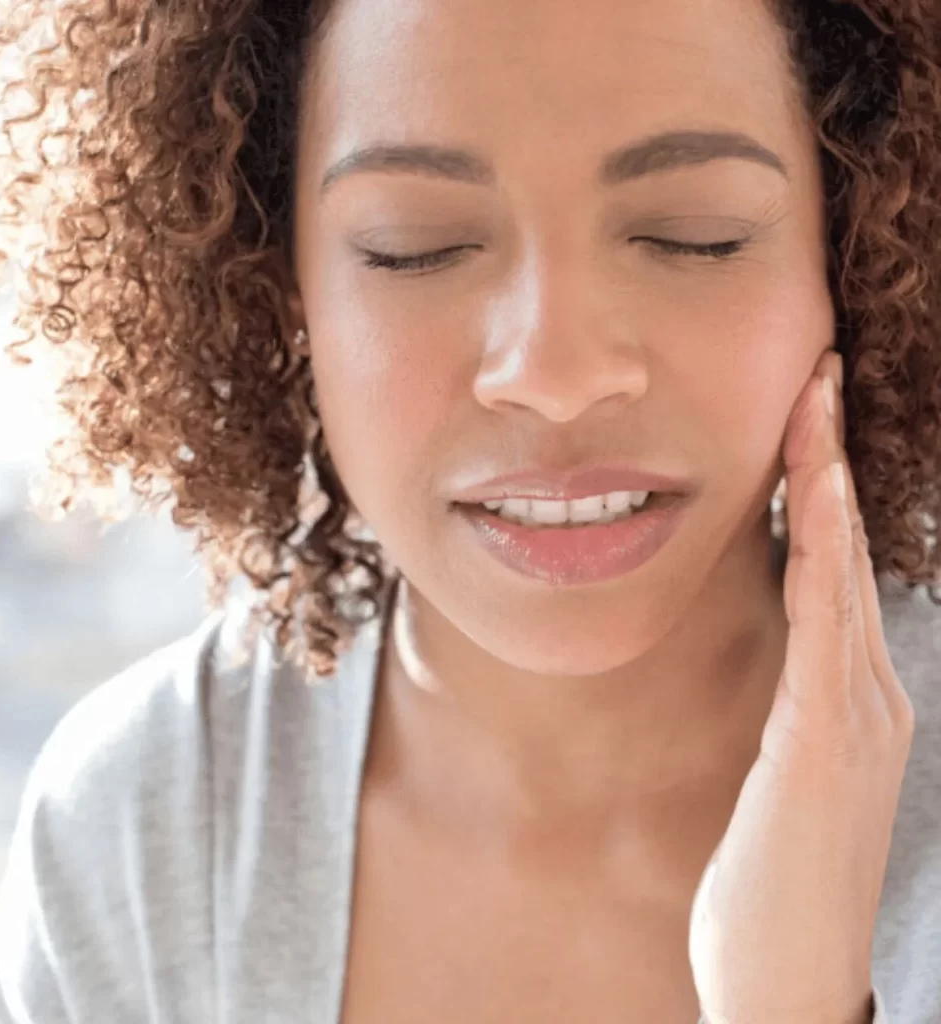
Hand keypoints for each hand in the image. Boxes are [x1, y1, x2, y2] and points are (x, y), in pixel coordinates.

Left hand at [688, 350, 915, 1023]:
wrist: (785, 974)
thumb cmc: (769, 883)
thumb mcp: (779, 777)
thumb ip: (789, 712)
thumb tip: (781, 661)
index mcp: (848, 699)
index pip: (830, 572)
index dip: (821, 491)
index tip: (803, 419)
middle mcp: (867, 694)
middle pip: (843, 552)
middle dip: (830, 458)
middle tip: (818, 374)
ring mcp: (857, 714)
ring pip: (839, 570)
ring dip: (827, 480)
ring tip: (816, 400)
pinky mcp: (825, 739)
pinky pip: (823, 622)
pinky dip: (820, 550)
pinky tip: (814, 494)